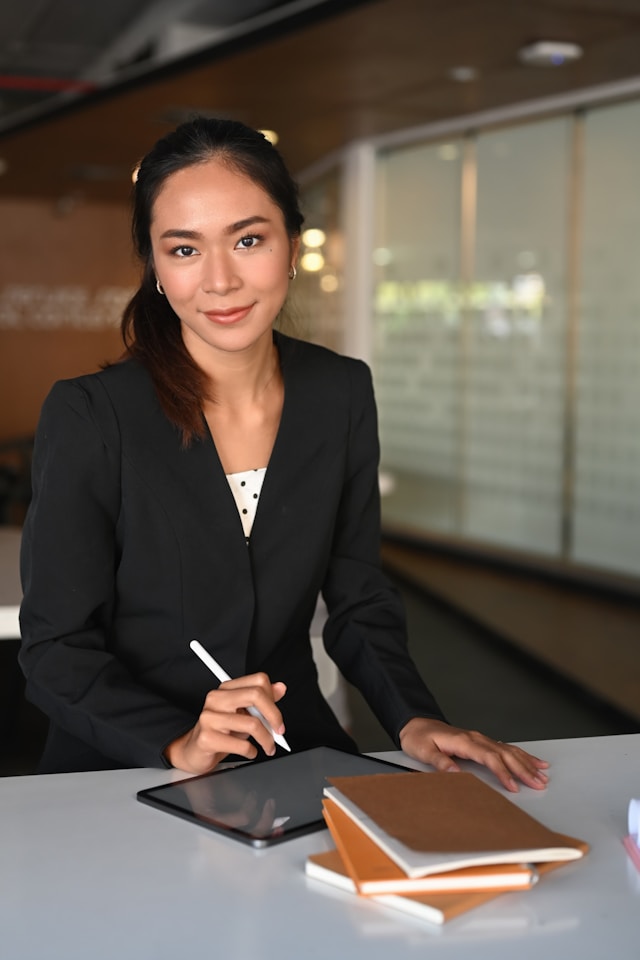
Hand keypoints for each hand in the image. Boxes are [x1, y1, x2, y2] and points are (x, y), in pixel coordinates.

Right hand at [165, 672, 286, 774]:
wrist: (194, 751)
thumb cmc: (221, 732)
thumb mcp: (244, 714)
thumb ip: (262, 701)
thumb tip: (280, 688)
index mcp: (226, 689)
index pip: (258, 681)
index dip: (273, 699)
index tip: (277, 716)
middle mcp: (216, 699)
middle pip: (256, 695)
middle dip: (274, 716)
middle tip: (279, 731)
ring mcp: (209, 717)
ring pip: (252, 723)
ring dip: (266, 740)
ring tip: (268, 746)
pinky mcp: (207, 738)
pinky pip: (241, 745)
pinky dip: (251, 751)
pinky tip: (249, 752)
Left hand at [399, 717, 548, 792]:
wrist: (416, 724)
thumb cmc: (419, 738)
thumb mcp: (424, 751)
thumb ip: (440, 762)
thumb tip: (455, 773)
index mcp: (464, 741)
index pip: (489, 758)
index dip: (503, 773)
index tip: (513, 787)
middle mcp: (476, 738)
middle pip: (505, 754)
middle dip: (524, 769)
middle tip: (539, 783)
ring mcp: (480, 739)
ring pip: (509, 750)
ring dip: (527, 763)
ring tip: (542, 774)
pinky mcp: (481, 742)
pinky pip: (506, 748)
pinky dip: (522, 755)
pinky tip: (533, 761)